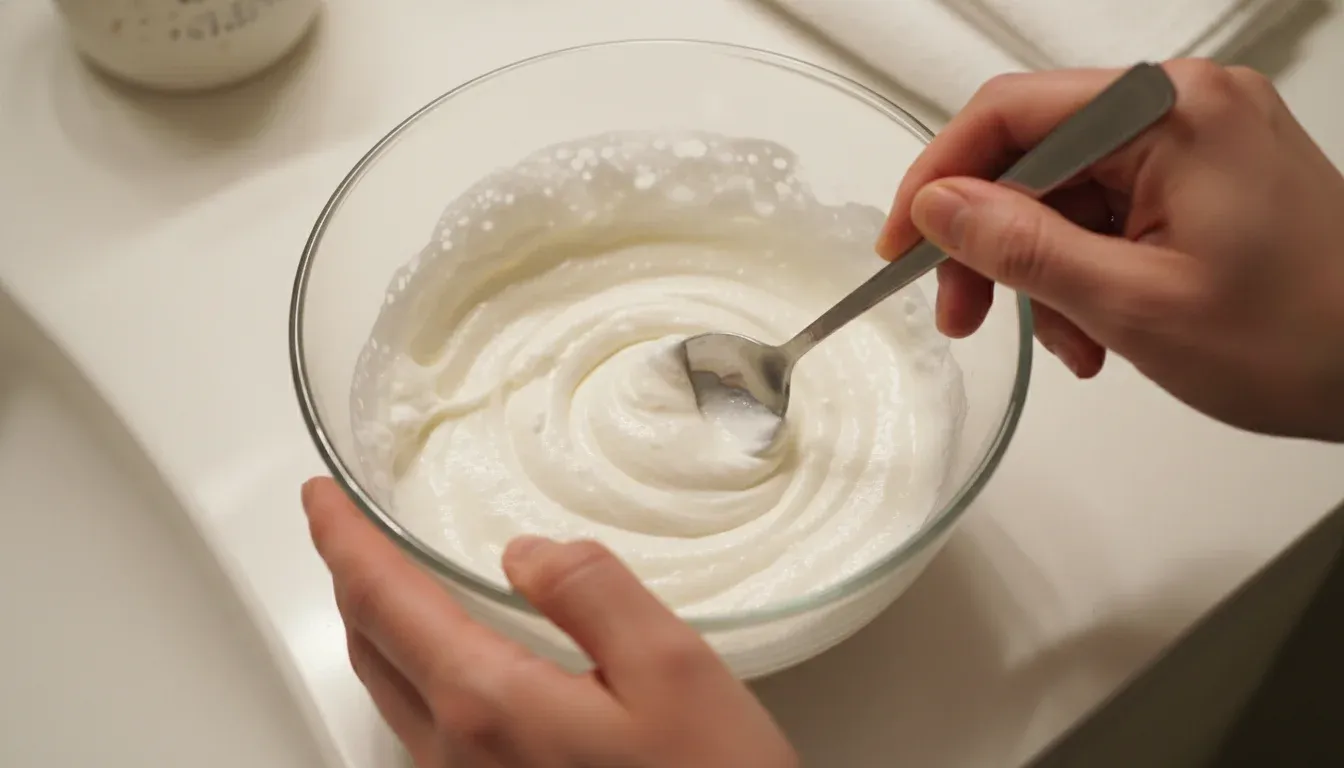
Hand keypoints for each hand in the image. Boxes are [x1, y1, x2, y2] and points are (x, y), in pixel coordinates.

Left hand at [301, 477, 796, 767]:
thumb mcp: (672, 667)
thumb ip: (591, 592)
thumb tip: (524, 552)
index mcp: (486, 704)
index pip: (382, 599)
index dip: (342, 539)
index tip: (320, 495)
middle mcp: (455, 755)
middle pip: (371, 647)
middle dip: (352, 578)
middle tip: (349, 527)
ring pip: (391, 692)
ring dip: (379, 626)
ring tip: (391, 580)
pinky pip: (424, 728)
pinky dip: (413, 670)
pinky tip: (449, 659)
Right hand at [879, 60, 1343, 441]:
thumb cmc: (1301, 337)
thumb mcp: (1132, 302)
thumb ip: (1021, 247)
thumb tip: (938, 207)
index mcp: (1168, 111)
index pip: (1009, 114)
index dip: (938, 180)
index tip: (903, 248)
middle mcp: (1182, 107)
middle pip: (1034, 156)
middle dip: (990, 242)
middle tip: (964, 316)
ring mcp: (1198, 142)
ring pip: (1067, 194)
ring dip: (1042, 273)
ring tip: (1064, 345)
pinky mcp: (1207, 179)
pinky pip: (1112, 213)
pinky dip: (1087, 272)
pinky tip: (1097, 333)